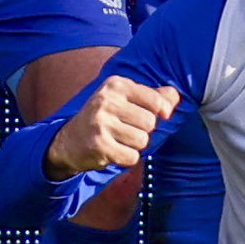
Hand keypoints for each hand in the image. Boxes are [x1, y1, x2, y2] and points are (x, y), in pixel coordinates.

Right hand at [49, 72, 177, 175]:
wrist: (69, 141)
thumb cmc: (105, 117)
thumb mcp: (126, 99)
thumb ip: (154, 95)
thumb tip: (175, 96)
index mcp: (116, 85)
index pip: (157, 101)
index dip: (161, 113)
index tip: (153, 115)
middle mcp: (107, 100)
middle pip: (151, 123)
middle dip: (144, 131)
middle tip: (126, 130)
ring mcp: (101, 123)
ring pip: (142, 141)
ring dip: (135, 146)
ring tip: (119, 140)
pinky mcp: (98, 145)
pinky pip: (131, 157)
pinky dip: (126, 158)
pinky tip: (113, 151)